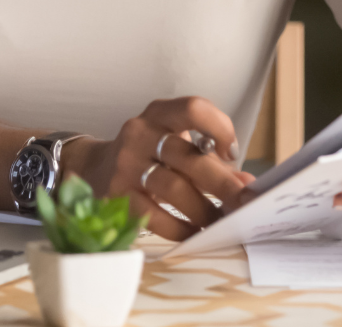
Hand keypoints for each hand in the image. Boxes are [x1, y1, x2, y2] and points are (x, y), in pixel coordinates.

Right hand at [61, 96, 253, 240]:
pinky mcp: (118, 195)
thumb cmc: (148, 154)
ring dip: (203, 209)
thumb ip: (209, 159)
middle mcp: (140, 132)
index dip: (219, 127)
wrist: (94, 167)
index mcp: (159, 113)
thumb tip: (246, 184)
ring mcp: (126, 164)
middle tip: (244, 203)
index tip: (231, 153)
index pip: (193, 108)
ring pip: (173, 188)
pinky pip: (154, 216)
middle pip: (188, 155)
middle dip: (222, 183)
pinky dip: (180, 228)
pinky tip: (194, 232)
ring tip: (219, 222)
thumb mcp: (175, 144)